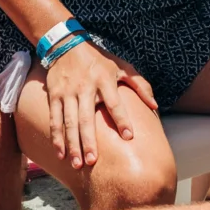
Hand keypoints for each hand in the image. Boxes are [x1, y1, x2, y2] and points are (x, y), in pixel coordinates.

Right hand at [44, 40, 157, 168]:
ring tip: (78, 164)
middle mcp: (85, 87)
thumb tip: (155, 106)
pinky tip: (61, 154)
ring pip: (69, 122)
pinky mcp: (54, 95)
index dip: (121, 119)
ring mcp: (67, 92)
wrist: (66, 45)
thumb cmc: (99, 60)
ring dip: (72, 144)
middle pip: (86, 117)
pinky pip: (54, 119)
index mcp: (104, 80)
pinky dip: (56, 137)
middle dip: (89, 140)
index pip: (114, 102)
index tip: (128, 137)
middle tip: (93, 161)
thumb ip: (140, 85)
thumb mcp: (122, 66)